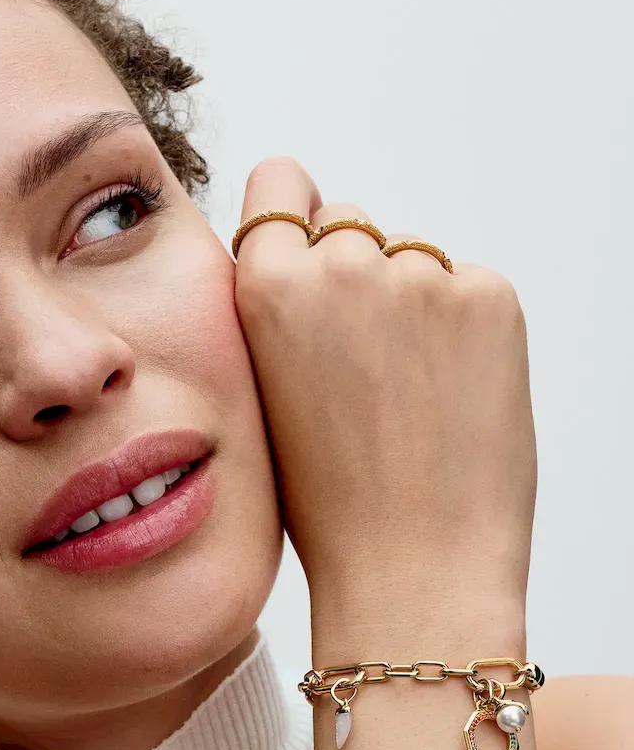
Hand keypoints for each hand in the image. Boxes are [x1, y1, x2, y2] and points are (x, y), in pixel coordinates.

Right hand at [232, 158, 536, 635]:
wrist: (410, 568)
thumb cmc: (325, 501)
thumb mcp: (260, 391)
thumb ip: (274, 309)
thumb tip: (307, 253)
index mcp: (267, 286)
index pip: (278, 181)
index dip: (290, 217)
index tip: (303, 252)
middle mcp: (344, 263)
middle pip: (347, 220)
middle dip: (347, 271)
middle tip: (355, 359)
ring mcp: (423, 276)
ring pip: (408, 256)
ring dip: (405, 301)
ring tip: (403, 391)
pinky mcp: (489, 298)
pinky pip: (463, 286)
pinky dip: (456, 328)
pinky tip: (444, 394)